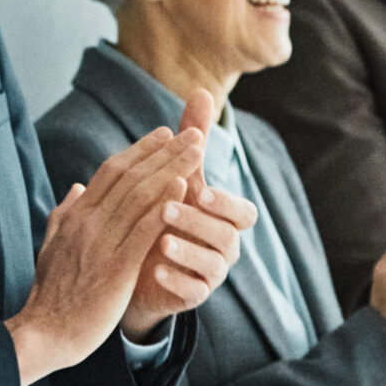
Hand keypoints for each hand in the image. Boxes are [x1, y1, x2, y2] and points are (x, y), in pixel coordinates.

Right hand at [8, 124, 204, 385]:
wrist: (44, 334)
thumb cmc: (51, 296)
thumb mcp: (51, 247)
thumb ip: (64, 215)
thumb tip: (76, 187)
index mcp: (74, 216)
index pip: (111, 172)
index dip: (141, 150)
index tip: (165, 135)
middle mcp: (87, 223)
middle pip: (130, 176)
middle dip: (164, 151)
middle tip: (193, 134)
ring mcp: (101, 244)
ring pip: (140, 195)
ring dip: (172, 168)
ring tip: (197, 150)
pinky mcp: (116, 269)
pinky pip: (143, 229)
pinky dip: (163, 204)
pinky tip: (184, 188)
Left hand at [123, 91, 256, 337]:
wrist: (142, 262)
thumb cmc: (167, 211)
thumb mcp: (178, 175)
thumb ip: (193, 139)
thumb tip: (201, 90)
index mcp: (226, 217)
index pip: (243, 211)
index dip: (225, 202)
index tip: (201, 189)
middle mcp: (225, 244)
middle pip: (228, 235)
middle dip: (200, 221)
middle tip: (167, 209)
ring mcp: (212, 272)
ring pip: (213, 264)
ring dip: (188, 250)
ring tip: (160, 240)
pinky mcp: (194, 295)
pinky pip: (193, 291)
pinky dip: (176, 280)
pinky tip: (154, 269)